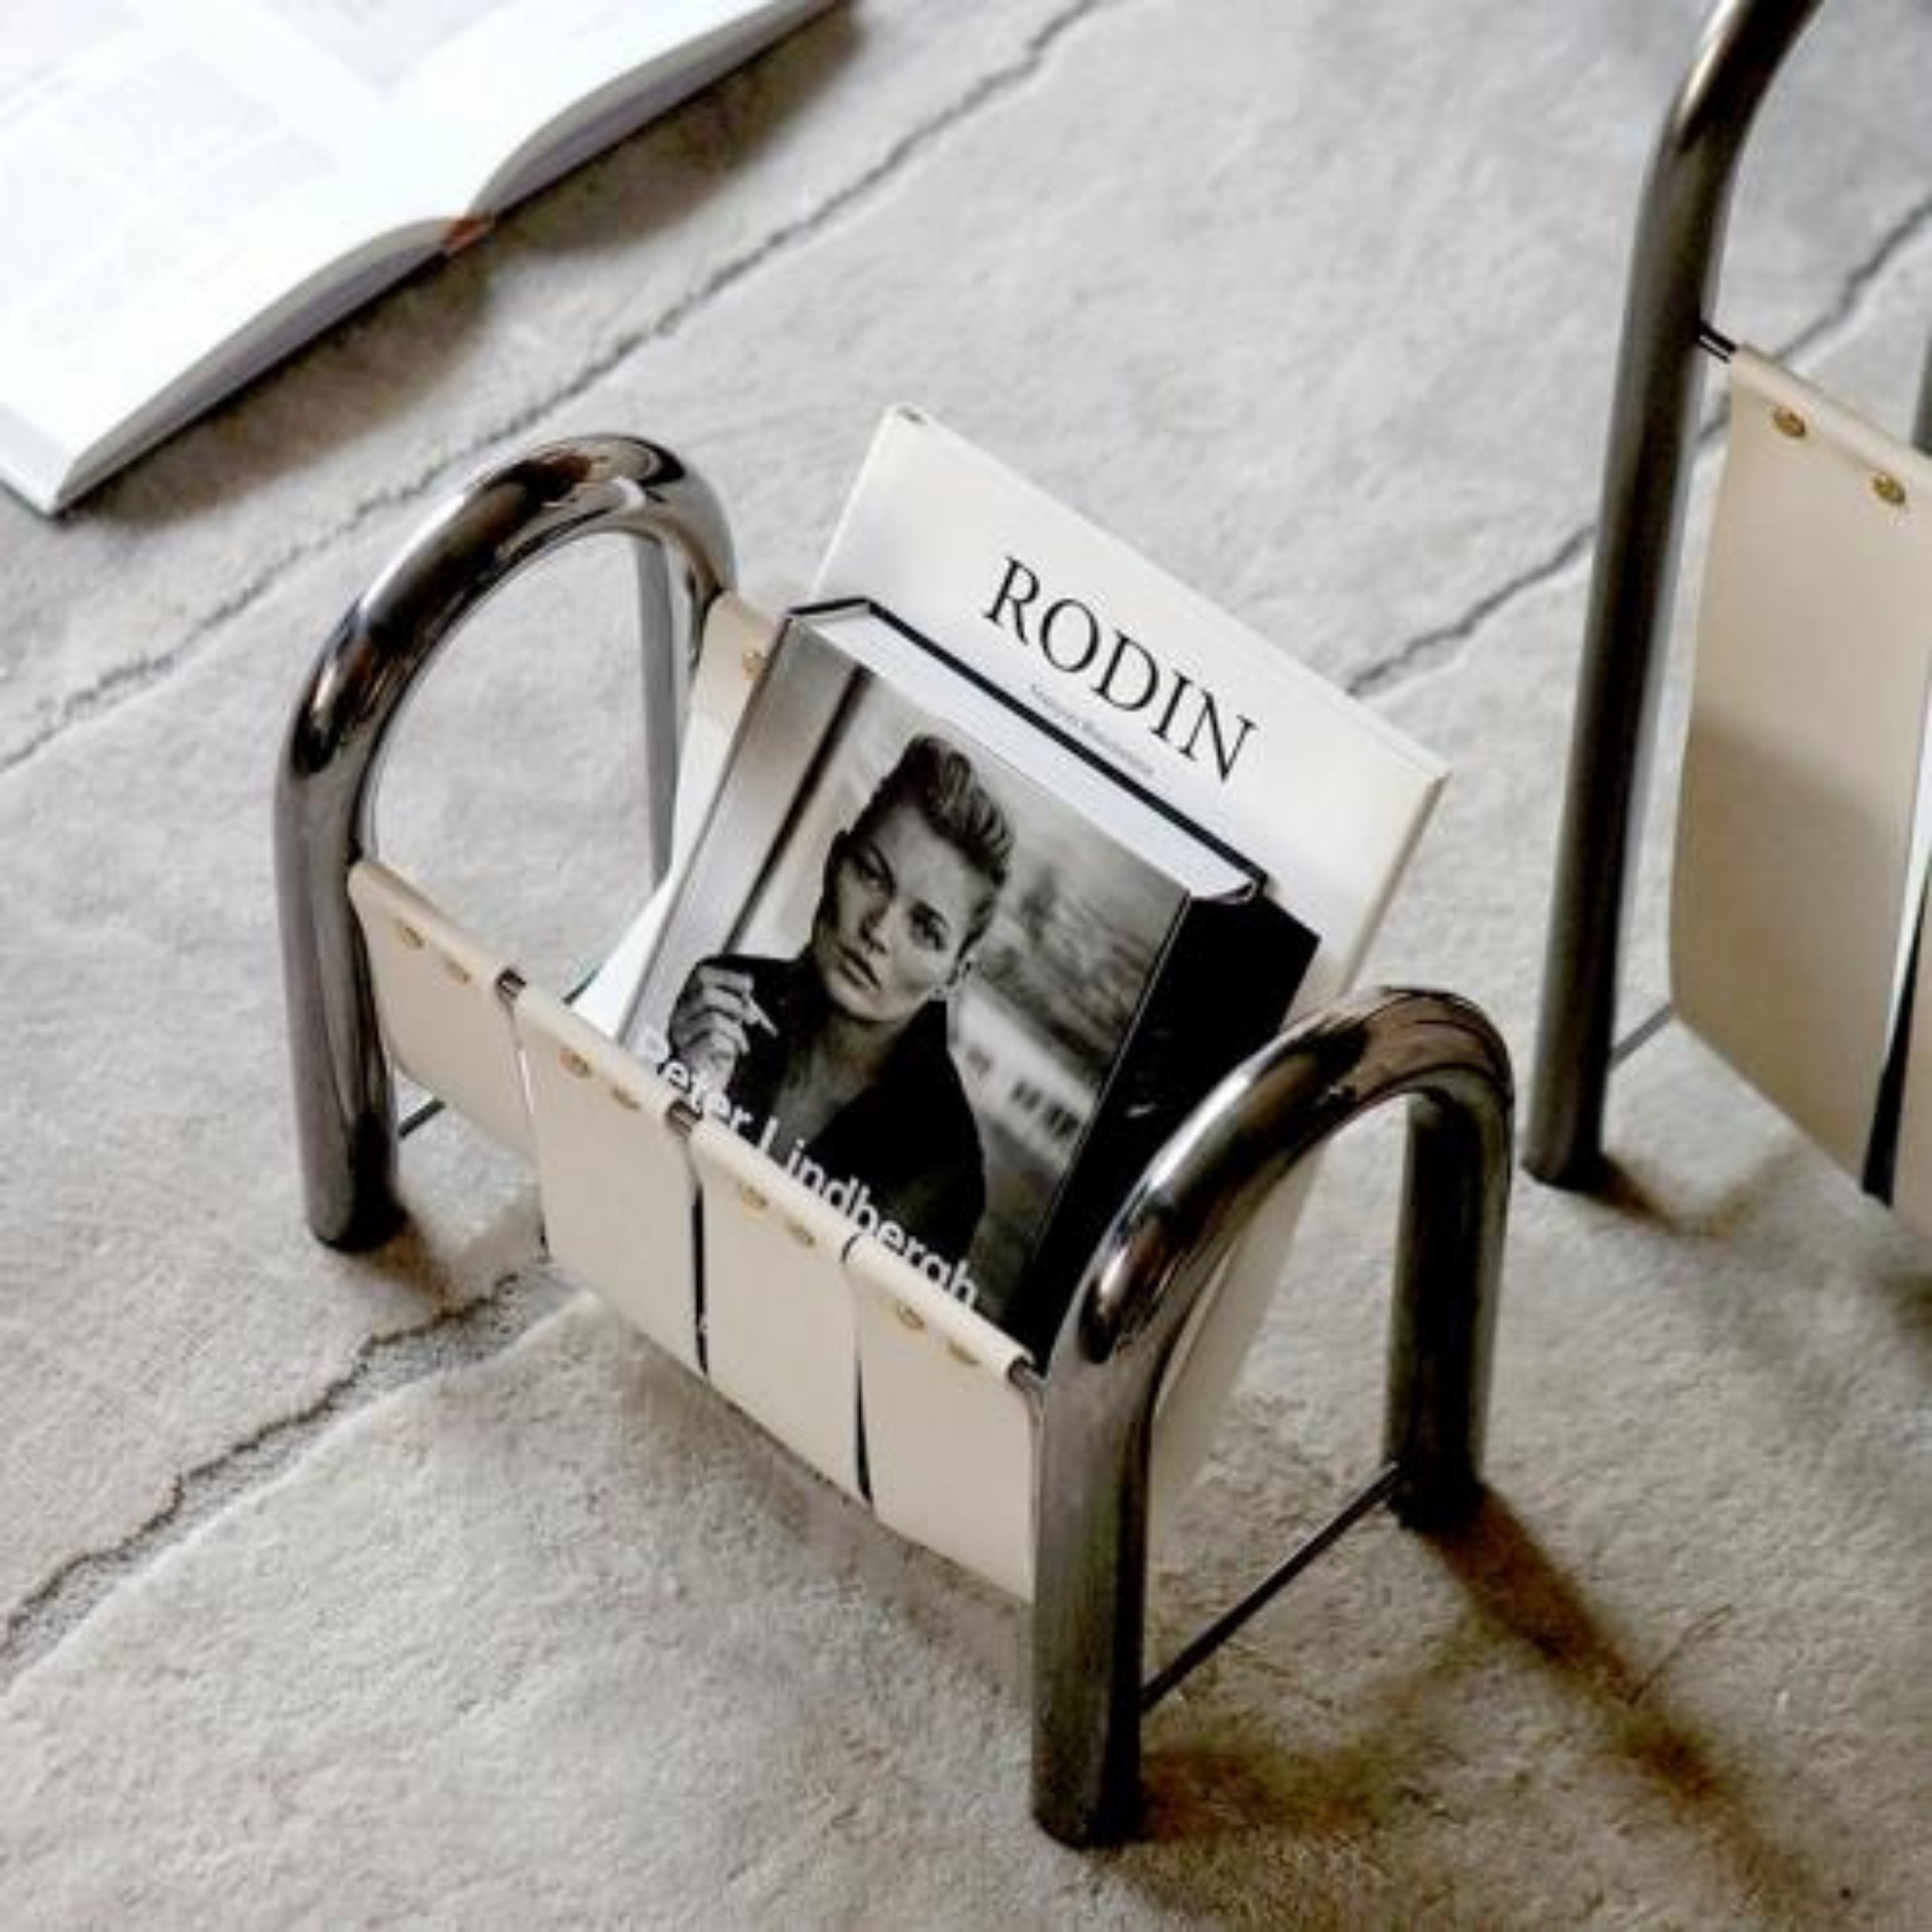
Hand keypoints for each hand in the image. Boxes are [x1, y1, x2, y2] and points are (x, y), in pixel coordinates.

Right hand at [667, 963, 775, 1091]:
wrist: (705, 1087)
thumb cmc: (717, 1054)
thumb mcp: (729, 1022)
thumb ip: (735, 1005)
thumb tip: (747, 990)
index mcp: (688, 1001)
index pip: (701, 976)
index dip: (727, 977)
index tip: (749, 985)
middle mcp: (679, 1014)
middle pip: (706, 993)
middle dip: (735, 1004)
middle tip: (751, 1019)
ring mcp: (679, 1034)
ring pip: (712, 1017)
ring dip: (736, 1031)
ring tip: (741, 1043)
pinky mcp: (684, 1054)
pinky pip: (713, 1040)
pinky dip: (730, 1046)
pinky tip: (730, 1055)